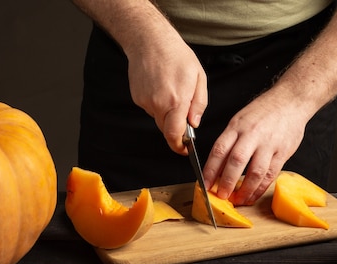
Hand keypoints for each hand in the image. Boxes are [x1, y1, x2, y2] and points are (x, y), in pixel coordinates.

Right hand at [126, 33, 207, 154]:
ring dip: (166, 113)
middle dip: (175, 128)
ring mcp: (146, 102)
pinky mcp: (137, 98)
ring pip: (158, 119)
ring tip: (171, 90)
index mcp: (176, 101)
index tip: (184, 150)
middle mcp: (159, 104)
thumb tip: (194, 124)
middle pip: (166, 130)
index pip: (175, 135)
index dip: (180, 147)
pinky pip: (150, 109)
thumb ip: (199, 104)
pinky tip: (160, 87)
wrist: (150, 41)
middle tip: (183, 112)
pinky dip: (157, 104)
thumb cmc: (176, 55)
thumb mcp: (199, 78)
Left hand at [203, 87, 307, 205]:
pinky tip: (254, 194)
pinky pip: (270, 174)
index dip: (210, 170)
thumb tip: (218, 166)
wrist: (291, 100)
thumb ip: (230, 141)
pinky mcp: (283, 152)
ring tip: (239, 200)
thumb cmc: (263, 111)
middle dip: (227, 182)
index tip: (205, 184)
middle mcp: (252, 134)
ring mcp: (268, 144)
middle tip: (221, 196)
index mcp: (237, 126)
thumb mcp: (240, 119)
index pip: (219, 150)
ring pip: (255, 171)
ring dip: (245, 189)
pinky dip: (261, 187)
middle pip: (236, 161)